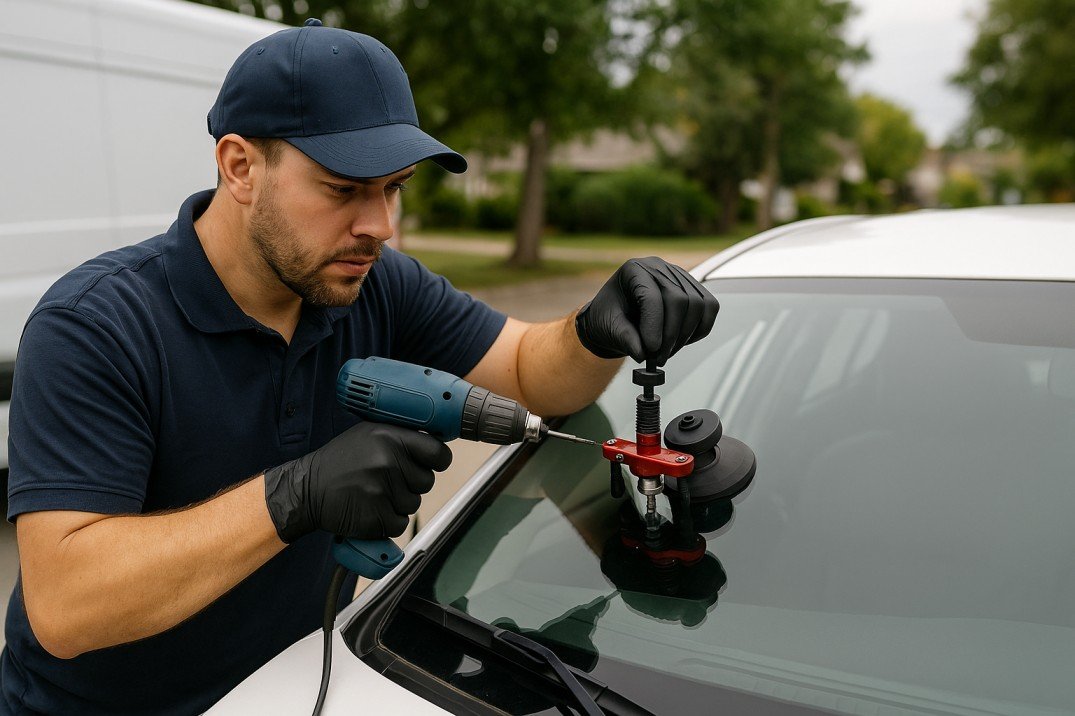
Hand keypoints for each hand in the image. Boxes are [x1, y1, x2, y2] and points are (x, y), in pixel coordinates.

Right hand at [263, 422, 451, 542]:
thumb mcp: (369, 435)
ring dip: (397, 503)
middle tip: (385, 480)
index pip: (438, 453)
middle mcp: (388, 461)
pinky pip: (399, 524)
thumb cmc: (340, 462)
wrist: (307, 490)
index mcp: (391, 437)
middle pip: (427, 481)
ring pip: (413, 504)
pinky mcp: (376, 516)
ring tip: (372, 493)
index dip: (438, 461)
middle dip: (411, 484)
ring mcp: (382, 490)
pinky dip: (387, 522)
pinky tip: (369, 509)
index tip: (432, 464)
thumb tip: (436, 442)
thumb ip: (401, 437)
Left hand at [575, 257, 718, 364]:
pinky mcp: (694, 288)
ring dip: (685, 335)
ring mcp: (679, 275)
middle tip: (660, 357)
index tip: (651, 350)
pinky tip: (682, 342)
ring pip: (697, 305)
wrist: (617, 317)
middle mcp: (658, 267)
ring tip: (667, 352)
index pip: (652, 296)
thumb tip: (642, 353)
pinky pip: (709, 308)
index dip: (654, 326)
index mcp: (633, 270)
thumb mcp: (608, 328)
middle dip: (672, 334)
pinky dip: (699, 330)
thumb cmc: (609, 318)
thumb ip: (624, 338)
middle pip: (679, 300)